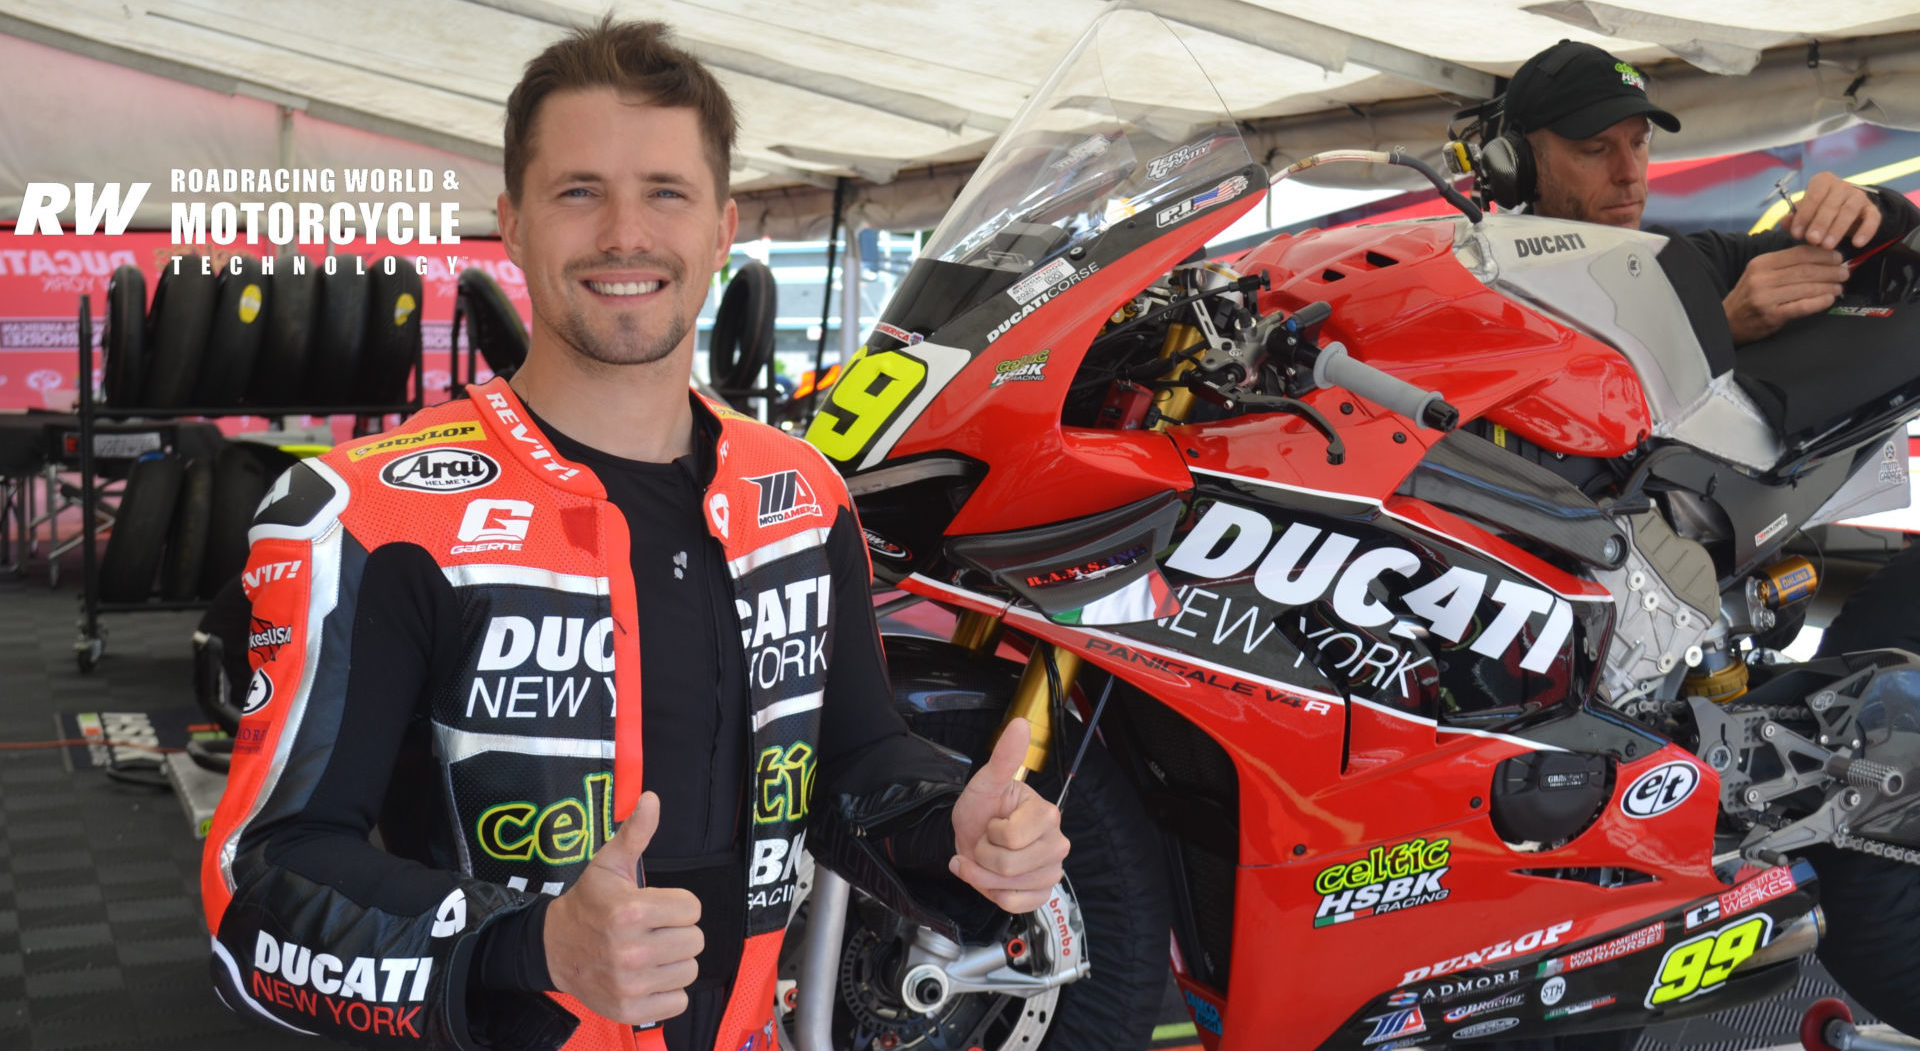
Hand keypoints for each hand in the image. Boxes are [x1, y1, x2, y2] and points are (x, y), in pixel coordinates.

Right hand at [542, 791, 702, 1024]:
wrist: (553, 949)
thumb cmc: (589, 904)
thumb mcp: (608, 864)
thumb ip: (635, 832)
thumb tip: (651, 798)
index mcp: (630, 911)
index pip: (692, 909)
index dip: (677, 905)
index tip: (656, 906)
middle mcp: (630, 951)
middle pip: (695, 940)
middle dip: (677, 932)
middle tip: (652, 930)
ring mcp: (630, 984)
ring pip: (689, 970)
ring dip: (674, 961)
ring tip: (649, 952)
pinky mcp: (630, 1009)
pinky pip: (678, 1002)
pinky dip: (667, 991)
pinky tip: (647, 976)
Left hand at [949, 718, 1071, 912]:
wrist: (972, 835)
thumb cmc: (981, 809)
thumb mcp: (986, 783)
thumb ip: (1004, 757)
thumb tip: (1021, 724)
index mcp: (1047, 815)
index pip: (1009, 839)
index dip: (988, 834)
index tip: (990, 824)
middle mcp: (1057, 844)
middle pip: (1007, 867)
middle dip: (982, 857)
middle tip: (984, 843)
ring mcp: (1052, 870)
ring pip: (1008, 888)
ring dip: (984, 876)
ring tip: (985, 860)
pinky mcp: (1043, 893)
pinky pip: (1015, 905)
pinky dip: (994, 895)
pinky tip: (991, 880)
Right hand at [1723, 244, 1848, 343]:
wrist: (1727, 322)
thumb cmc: (1749, 297)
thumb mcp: (1760, 273)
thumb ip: (1785, 264)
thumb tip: (1819, 256)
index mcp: (1761, 263)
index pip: (1799, 254)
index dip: (1822, 254)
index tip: (1838, 257)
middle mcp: (1762, 278)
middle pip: (1805, 270)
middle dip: (1830, 271)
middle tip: (1845, 272)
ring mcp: (1765, 297)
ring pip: (1806, 287)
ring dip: (1828, 286)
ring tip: (1840, 287)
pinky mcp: (1771, 316)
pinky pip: (1801, 306)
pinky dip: (1819, 302)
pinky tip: (1829, 299)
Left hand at [1789, 171, 1880, 249]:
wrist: (1844, 213)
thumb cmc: (1818, 212)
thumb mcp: (1804, 214)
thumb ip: (1794, 218)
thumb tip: (1786, 221)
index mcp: (1822, 182)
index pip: (1813, 197)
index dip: (1804, 216)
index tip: (1797, 234)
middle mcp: (1842, 185)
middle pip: (1831, 205)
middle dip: (1820, 224)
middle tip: (1813, 240)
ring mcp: (1858, 196)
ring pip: (1849, 211)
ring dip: (1838, 229)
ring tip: (1828, 246)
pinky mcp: (1872, 209)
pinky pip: (1872, 218)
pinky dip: (1866, 231)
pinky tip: (1858, 243)